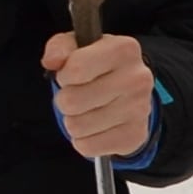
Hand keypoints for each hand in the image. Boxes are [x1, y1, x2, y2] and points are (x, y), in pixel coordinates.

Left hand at [43, 29, 154, 160]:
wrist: (131, 90)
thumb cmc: (98, 65)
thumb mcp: (77, 46)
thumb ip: (60, 47)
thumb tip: (52, 61)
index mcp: (124, 50)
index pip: (76, 68)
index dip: (64, 75)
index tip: (71, 75)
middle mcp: (137, 79)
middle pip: (72, 101)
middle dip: (65, 100)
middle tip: (78, 96)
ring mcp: (139, 110)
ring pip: (77, 126)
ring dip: (74, 121)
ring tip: (87, 111)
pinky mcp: (135, 136)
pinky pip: (88, 147)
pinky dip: (84, 140)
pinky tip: (95, 127)